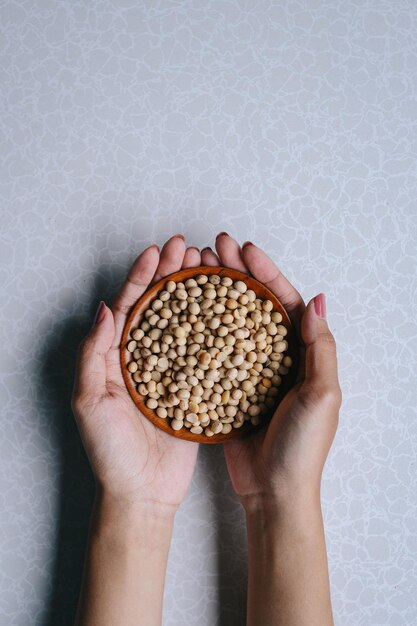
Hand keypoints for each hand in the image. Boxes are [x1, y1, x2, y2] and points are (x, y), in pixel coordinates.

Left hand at [71, 235, 200, 512]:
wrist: (142, 493)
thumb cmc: (110, 452)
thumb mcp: (89, 402)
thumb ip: (94, 354)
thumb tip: (103, 307)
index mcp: (115, 356)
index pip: (128, 305)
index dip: (142, 276)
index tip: (158, 251)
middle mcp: (143, 358)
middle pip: (158, 305)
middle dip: (171, 273)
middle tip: (189, 248)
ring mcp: (170, 370)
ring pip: (183, 321)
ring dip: (194, 292)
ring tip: (209, 266)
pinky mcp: (193, 386)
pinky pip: (204, 350)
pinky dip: (214, 326)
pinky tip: (227, 308)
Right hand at [202, 234, 341, 505]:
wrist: (273, 491)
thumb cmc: (302, 447)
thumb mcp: (322, 396)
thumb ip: (321, 348)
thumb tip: (318, 300)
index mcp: (302, 353)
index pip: (284, 301)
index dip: (265, 272)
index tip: (244, 250)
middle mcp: (275, 356)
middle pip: (254, 304)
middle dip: (236, 273)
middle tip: (214, 247)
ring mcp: (249, 369)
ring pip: (230, 322)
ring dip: (215, 294)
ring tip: (195, 269)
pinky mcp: (227, 387)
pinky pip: (212, 351)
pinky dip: (200, 329)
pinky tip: (182, 313)